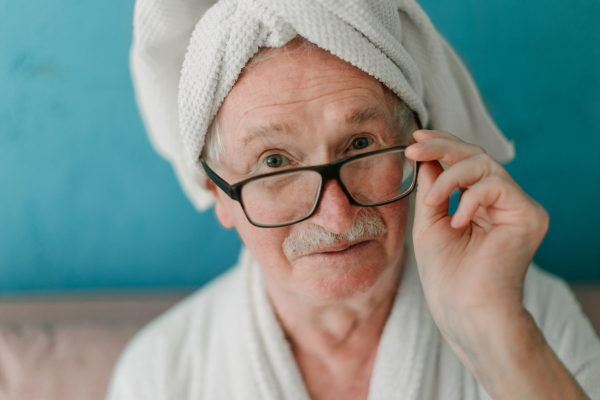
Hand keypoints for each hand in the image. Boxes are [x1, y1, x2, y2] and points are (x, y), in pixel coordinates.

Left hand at [405, 129, 548, 351]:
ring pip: (485, 165)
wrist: (462, 309)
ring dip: (449, 178)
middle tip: (413, 148)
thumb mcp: (429, 220)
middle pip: (476, 156)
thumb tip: (424, 154)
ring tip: (431, 202)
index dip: (442, 145)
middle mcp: (503, 202)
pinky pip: (498, 186)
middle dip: (442, 147)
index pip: (466, 162)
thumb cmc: (445, 272)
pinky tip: (457, 222)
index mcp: (482, 204)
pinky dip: (471, 199)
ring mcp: (518, 208)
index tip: (414, 138)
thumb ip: (431, 187)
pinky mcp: (529, 216)